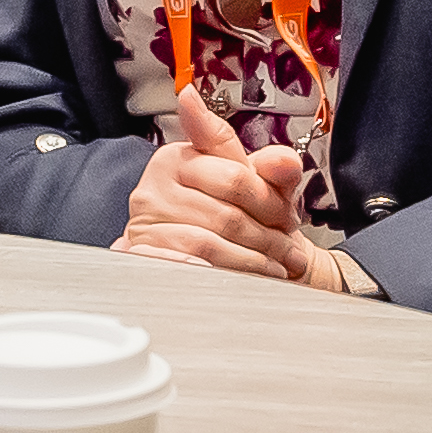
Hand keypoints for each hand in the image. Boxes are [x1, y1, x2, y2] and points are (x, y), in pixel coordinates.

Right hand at [118, 85, 326, 285]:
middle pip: (227, 212)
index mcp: (182, 156)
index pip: (236, 177)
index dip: (271, 203)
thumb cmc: (234, 214)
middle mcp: (156, 182)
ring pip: (210, 241)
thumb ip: (274, 168)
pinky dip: (225, 271)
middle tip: (287, 249)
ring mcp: (146, 218)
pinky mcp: (144, 251)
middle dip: (267, 234)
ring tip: (275, 266)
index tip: (287, 219)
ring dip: (252, 259)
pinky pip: (191, 262)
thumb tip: (286, 161)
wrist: (215, 252)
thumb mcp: (256, 184)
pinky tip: (246, 276)